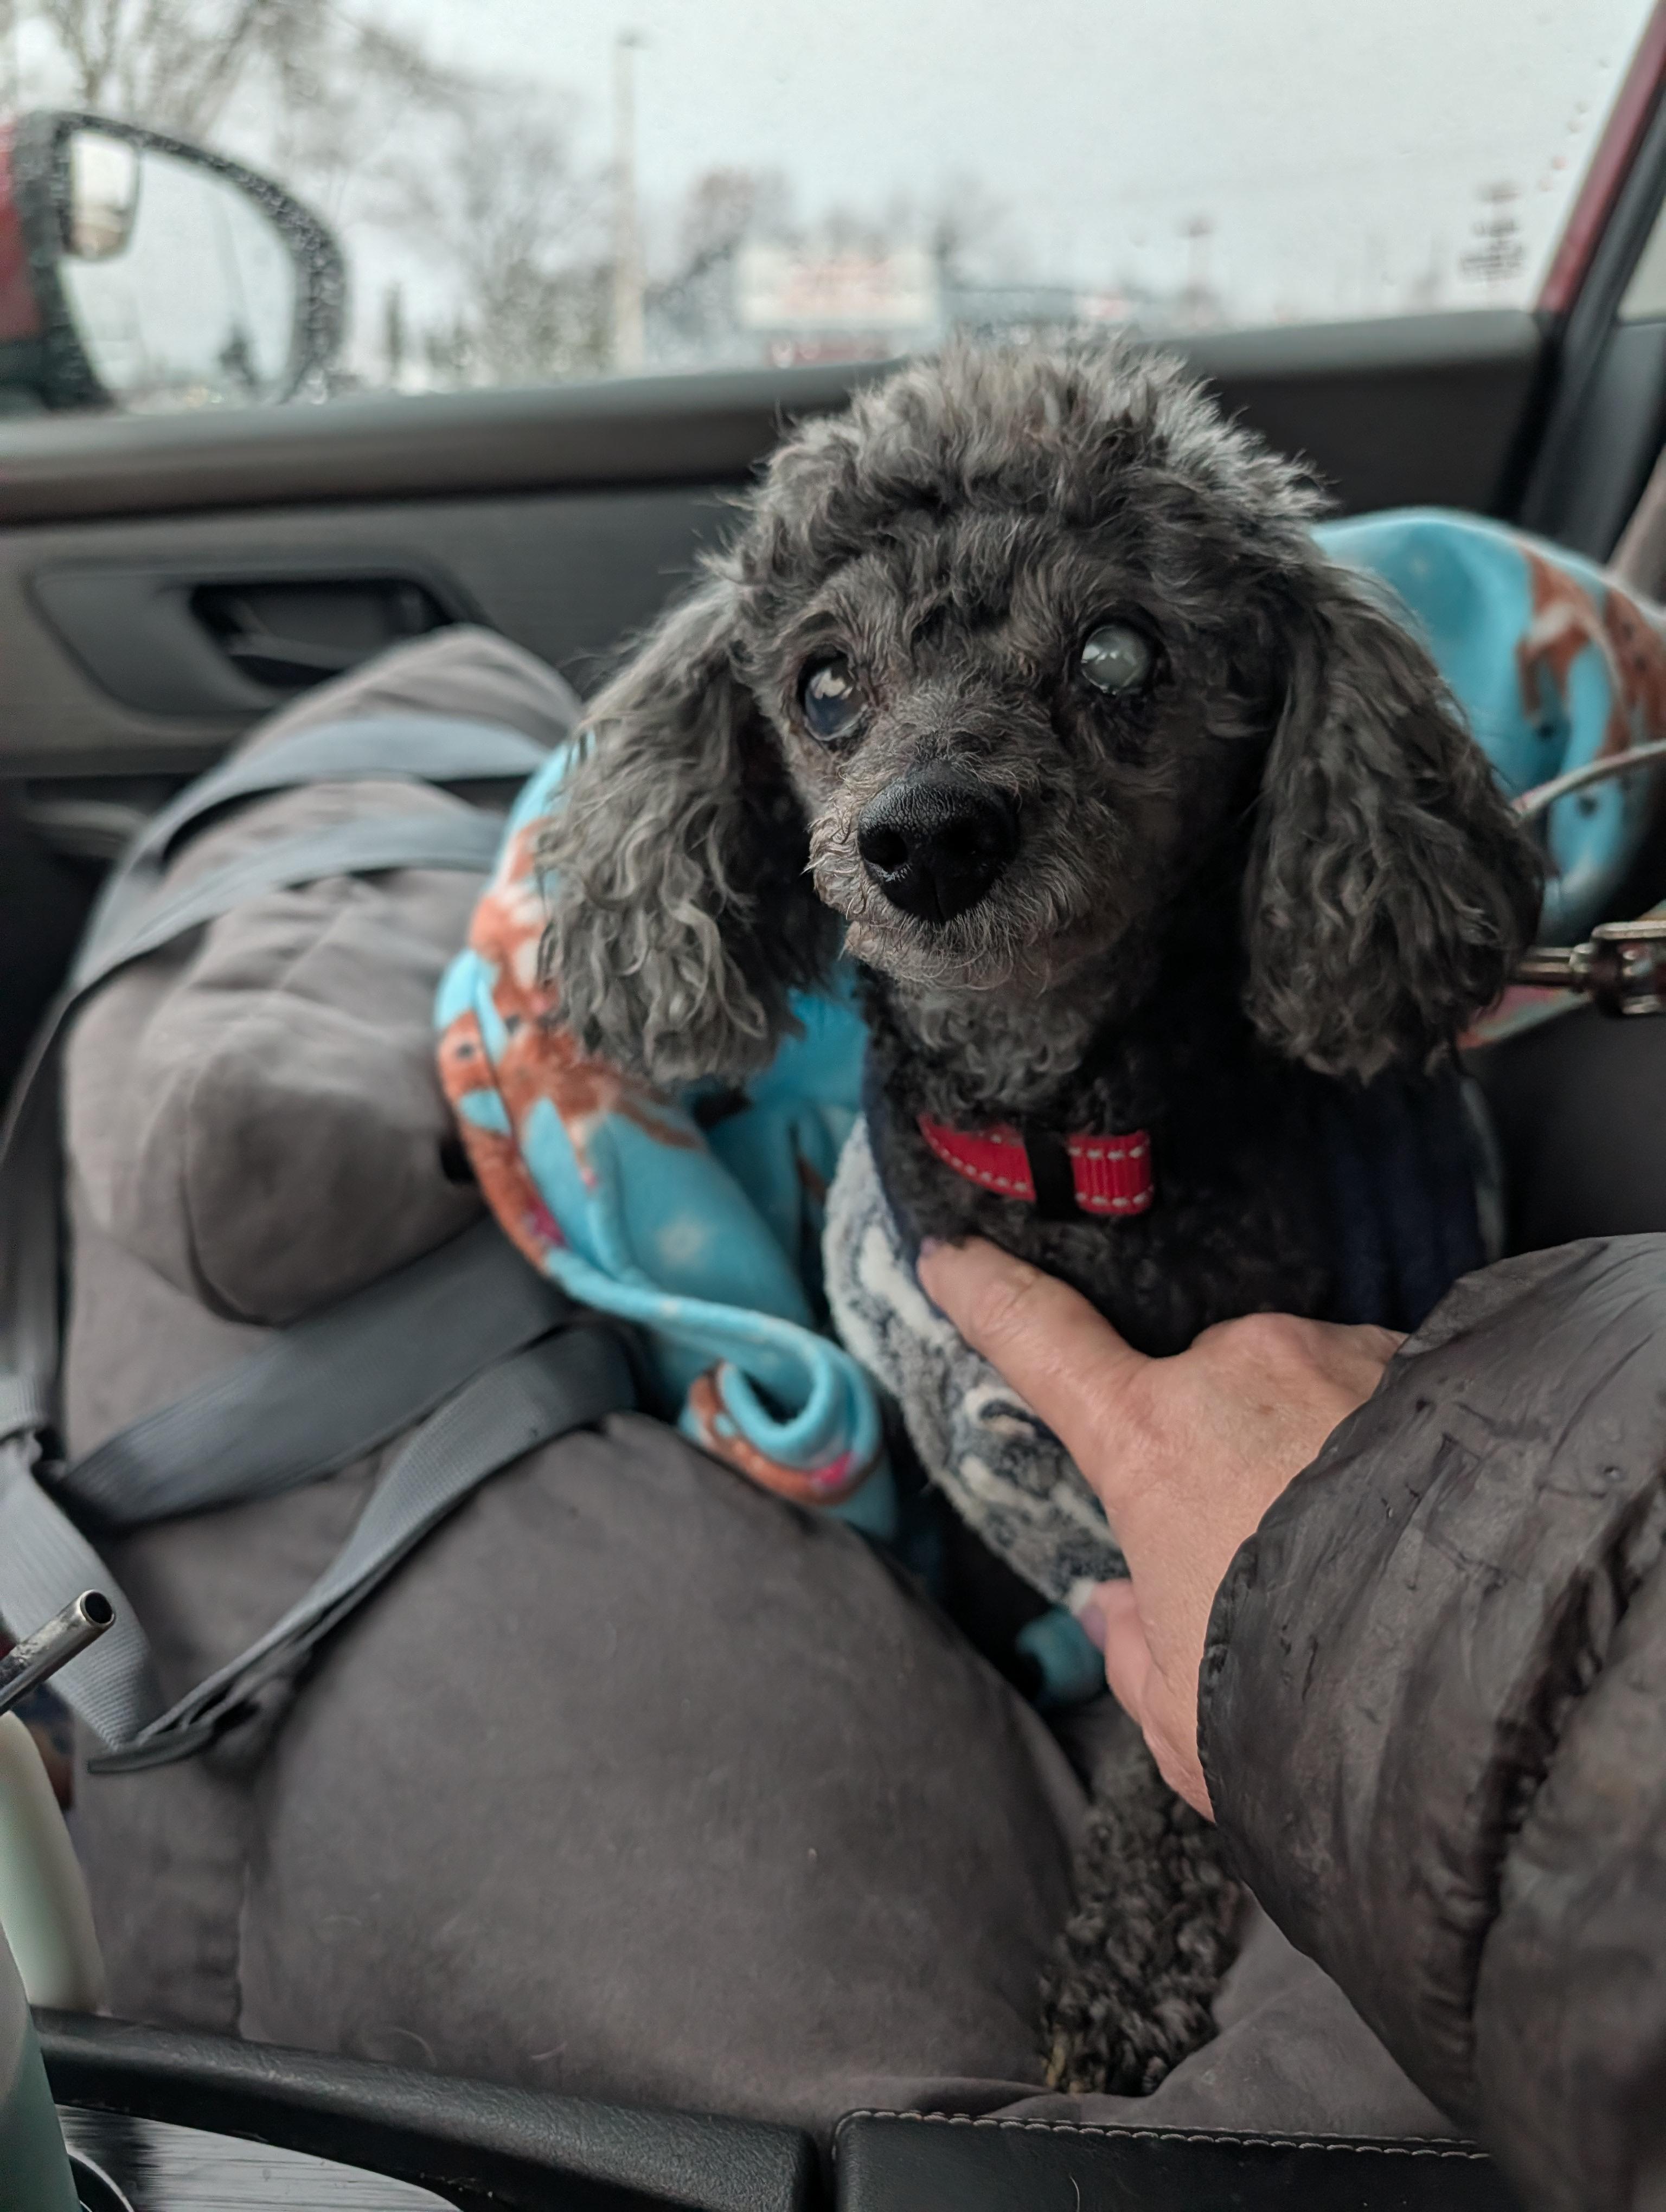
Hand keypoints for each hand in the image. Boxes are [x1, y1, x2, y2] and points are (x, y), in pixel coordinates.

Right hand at [916, 1238, 1399, 1814]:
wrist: (1483, 1681)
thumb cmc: (1308, 1703)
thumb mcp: (1184, 1711)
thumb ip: (1134, 1647)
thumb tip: (1118, 1604)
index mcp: (1150, 1441)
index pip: (1041, 1343)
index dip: (986, 1294)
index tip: (952, 1253)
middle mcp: (1238, 1369)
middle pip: (1201, 1390)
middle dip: (1228, 1456)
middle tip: (1277, 1560)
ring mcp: (1341, 1354)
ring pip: (1304, 1389)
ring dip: (1318, 1451)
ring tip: (1370, 1558)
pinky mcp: (1432, 1365)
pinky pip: (1387, 1391)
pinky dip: (1392, 1446)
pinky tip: (1424, 1528)